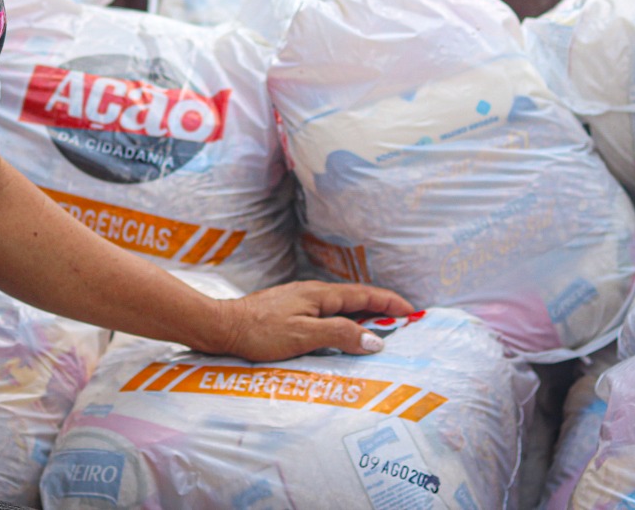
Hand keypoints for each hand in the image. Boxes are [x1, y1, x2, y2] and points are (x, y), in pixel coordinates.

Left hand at [204, 280, 412, 362]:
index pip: (364, 294)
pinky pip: (327, 316)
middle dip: (381, 310)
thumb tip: (375, 339)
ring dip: (363, 318)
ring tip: (381, 332)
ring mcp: (301, 302)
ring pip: (341, 308)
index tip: (412, 311)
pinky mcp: (291, 313)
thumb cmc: (260, 331)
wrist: (222, 328)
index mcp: (320, 294)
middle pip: (355, 299)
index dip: (390, 302)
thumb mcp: (304, 335)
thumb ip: (340, 334)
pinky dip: (344, 324)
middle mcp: (313, 294)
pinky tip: (344, 337)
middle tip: (404, 325)